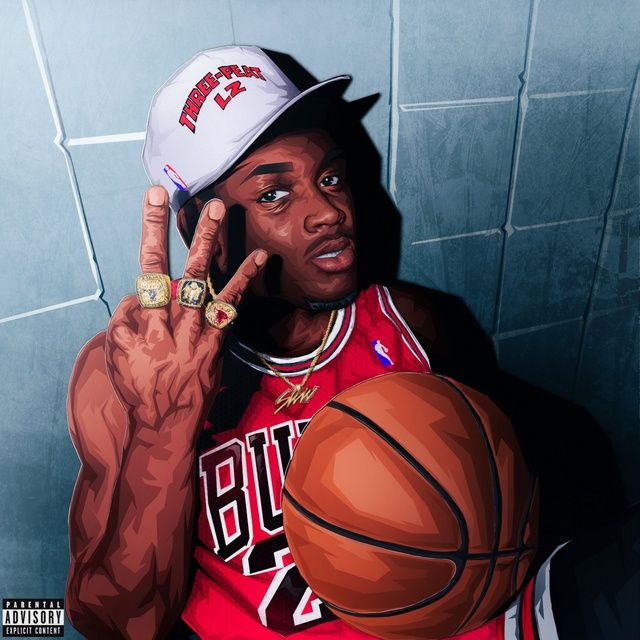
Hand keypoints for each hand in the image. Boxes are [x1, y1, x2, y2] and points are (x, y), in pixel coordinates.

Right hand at [105, 185, 265, 430]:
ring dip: (213, 244)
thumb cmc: (138, 388)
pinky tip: (260, 256)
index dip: (151, 233)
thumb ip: (124, 320)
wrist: (166, 423)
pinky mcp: (217, 342)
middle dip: (180, 232)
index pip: (147, 273)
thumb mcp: (115, 355)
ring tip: (220, 210)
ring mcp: (198, 332)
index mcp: (143, 326)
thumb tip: (140, 294)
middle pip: (176, 270)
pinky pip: (233, 307)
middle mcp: (173, 324)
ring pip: (206, 282)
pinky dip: (245, 280)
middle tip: (187, 197)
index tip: (153, 198)